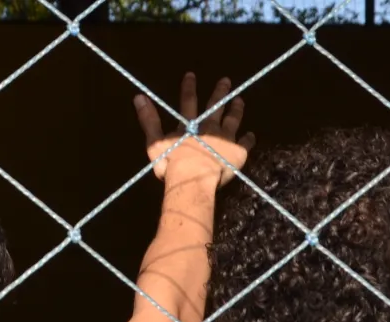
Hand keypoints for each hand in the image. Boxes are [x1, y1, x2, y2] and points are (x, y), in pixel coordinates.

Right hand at [135, 72, 252, 186]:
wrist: (193, 178)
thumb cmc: (172, 164)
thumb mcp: (154, 142)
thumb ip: (149, 120)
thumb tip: (139, 97)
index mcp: (190, 125)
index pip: (188, 102)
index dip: (189, 88)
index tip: (191, 75)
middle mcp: (210, 127)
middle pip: (216, 106)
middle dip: (220, 92)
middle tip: (226, 80)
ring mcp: (226, 138)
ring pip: (233, 120)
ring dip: (236, 109)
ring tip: (240, 100)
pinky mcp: (238, 151)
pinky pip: (245, 143)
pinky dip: (249, 139)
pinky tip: (251, 135)